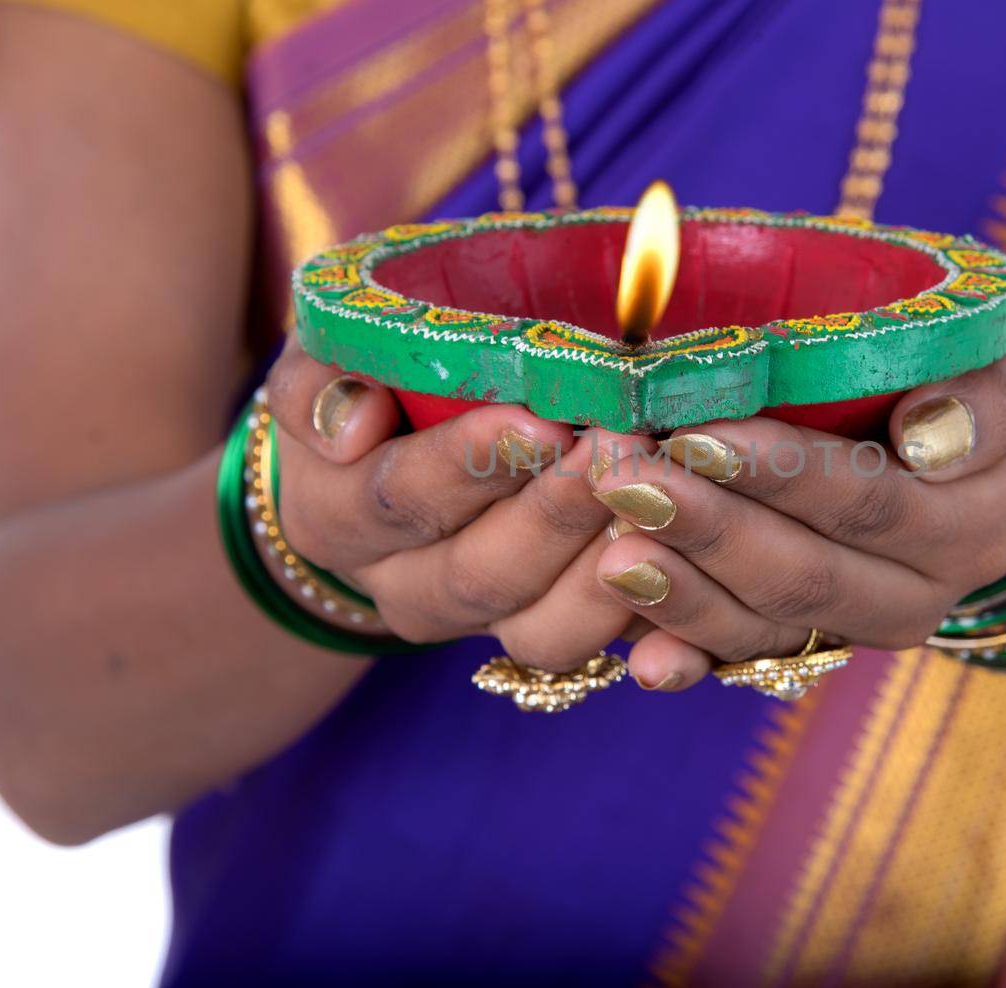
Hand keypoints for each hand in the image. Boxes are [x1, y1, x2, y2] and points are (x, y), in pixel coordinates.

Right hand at [264, 340, 650, 670]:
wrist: (393, 461)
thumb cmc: (371, 382)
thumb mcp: (328, 357)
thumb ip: (322, 379)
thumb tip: (351, 424)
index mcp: (336, 518)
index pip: (400, 498)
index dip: (469, 464)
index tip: (537, 419)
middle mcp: (403, 587)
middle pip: (481, 572)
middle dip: (559, 510)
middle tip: (624, 446)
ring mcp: (478, 623)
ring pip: (541, 630)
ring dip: (607, 568)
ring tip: (660, 496)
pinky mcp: (543, 634)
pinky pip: (596, 647)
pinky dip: (644, 610)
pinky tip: (683, 554)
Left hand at [591, 296, 1005, 688]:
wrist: (983, 445)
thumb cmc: (982, 370)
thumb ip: (989, 397)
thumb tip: (930, 434)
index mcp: (972, 521)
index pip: (868, 500)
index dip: (781, 473)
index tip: (699, 432)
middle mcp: (922, 591)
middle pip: (806, 572)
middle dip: (708, 528)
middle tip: (621, 479)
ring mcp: (862, 624)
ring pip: (769, 624)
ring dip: (683, 594)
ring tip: (608, 553)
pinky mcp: (814, 640)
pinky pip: (748, 659)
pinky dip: (692, 658)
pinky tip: (640, 659)